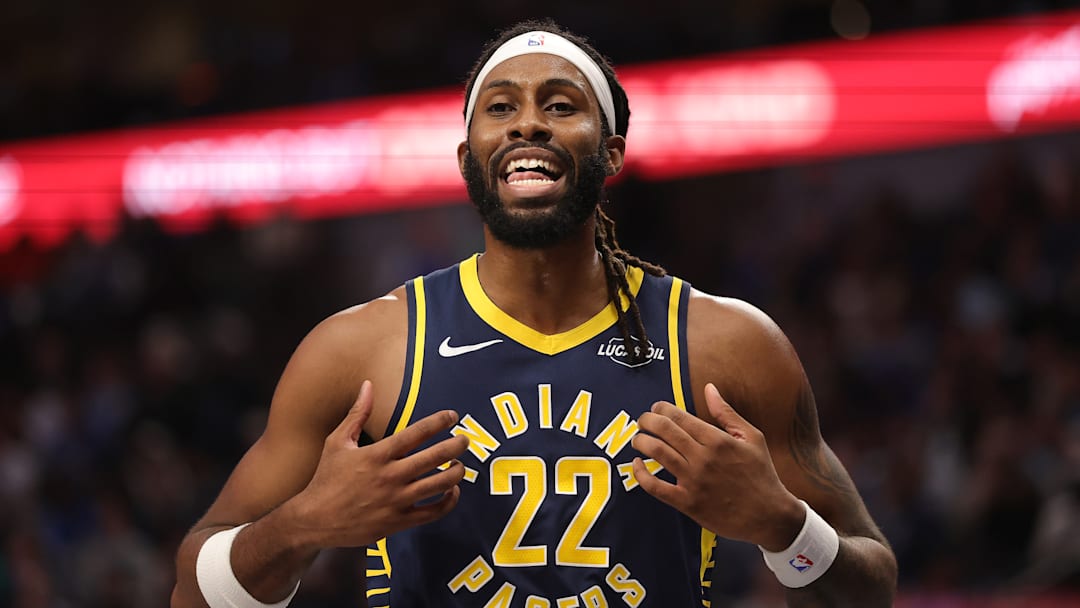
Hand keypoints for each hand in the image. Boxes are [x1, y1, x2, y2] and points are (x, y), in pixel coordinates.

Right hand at [285, 380, 469, 548]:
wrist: (314, 520)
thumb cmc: (326, 478)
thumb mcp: (337, 442)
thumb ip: (357, 413)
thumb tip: (368, 384)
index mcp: (376, 455)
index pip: (416, 433)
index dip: (438, 422)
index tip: (452, 416)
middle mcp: (389, 477)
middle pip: (434, 457)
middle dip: (456, 446)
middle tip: (466, 439)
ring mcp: (396, 501)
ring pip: (439, 485)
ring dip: (456, 473)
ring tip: (460, 465)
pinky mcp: (398, 522)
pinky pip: (433, 512)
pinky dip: (448, 501)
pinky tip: (452, 491)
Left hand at [631, 383, 802, 550]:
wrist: (769, 515)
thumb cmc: (761, 474)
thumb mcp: (752, 438)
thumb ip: (727, 413)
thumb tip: (709, 388)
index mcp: (718, 440)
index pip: (679, 417)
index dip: (661, 409)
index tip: (656, 408)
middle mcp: (704, 458)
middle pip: (664, 431)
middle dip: (647, 420)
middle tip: (643, 420)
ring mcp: (694, 481)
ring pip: (657, 453)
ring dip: (641, 441)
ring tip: (638, 438)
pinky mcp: (688, 503)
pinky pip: (655, 486)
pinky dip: (641, 474)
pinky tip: (637, 465)